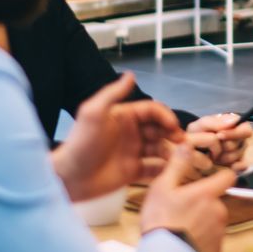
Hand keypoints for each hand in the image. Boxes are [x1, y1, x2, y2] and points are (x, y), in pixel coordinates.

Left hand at [50, 76, 184, 200]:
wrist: (69, 177)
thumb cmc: (81, 143)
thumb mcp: (93, 113)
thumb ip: (112, 93)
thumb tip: (131, 74)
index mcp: (123, 116)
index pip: (151, 111)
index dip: (165, 116)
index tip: (174, 127)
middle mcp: (130, 132)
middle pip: (159, 129)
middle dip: (172, 133)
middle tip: (182, 143)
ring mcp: (132, 152)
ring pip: (159, 148)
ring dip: (171, 151)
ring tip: (179, 158)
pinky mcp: (132, 171)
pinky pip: (153, 168)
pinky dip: (164, 169)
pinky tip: (171, 171)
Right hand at [138, 144, 234, 251]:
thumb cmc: (161, 222)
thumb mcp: (162, 187)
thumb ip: (177, 165)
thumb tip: (186, 145)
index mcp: (208, 194)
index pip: (228, 177)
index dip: (220, 176)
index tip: (211, 179)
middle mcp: (219, 211)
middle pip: (216, 200)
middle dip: (203, 203)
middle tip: (181, 210)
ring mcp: (220, 231)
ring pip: (213, 220)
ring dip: (202, 221)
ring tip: (180, 227)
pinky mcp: (217, 249)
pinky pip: (211, 239)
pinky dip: (201, 239)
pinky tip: (185, 240)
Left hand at [185, 112, 252, 170]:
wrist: (188, 154)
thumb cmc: (195, 137)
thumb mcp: (199, 127)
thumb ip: (214, 122)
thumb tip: (234, 120)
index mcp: (233, 126)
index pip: (246, 129)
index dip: (234, 133)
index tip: (219, 135)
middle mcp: (238, 139)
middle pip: (242, 144)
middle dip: (225, 146)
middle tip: (212, 146)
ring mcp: (238, 153)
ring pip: (238, 156)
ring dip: (223, 157)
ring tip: (211, 156)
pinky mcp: (236, 166)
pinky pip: (240, 167)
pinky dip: (231, 167)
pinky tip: (220, 166)